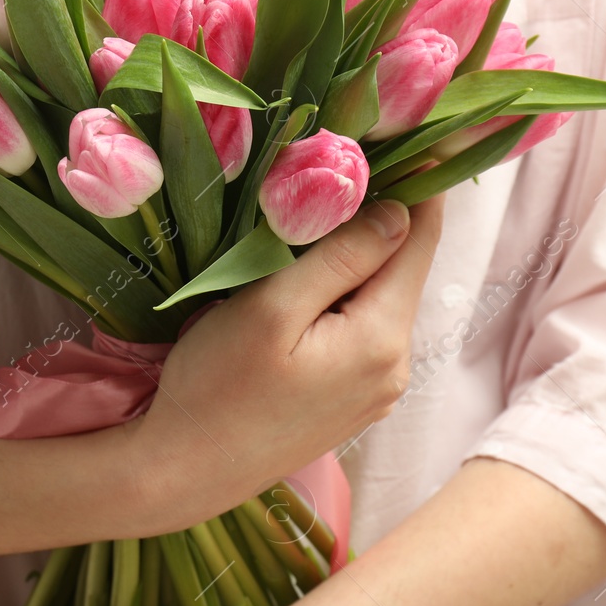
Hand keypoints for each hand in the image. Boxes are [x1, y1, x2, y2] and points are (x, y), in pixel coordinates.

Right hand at [131, 197, 443, 531]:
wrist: (184, 473)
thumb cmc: (216, 388)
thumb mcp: (271, 308)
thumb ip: (340, 257)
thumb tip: (399, 211)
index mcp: (383, 338)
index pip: (422, 236)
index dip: (417, 180)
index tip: (397, 132)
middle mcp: (395, 367)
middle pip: (403, 266)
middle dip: (377, 215)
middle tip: (336, 165)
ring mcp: (376, 389)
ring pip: (380, 297)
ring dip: (354, 257)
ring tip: (308, 221)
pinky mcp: (351, 401)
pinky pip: (361, 329)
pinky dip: (341, 295)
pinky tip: (301, 284)